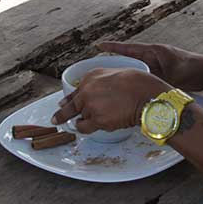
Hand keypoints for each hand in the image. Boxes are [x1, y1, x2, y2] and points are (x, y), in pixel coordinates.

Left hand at [51, 68, 169, 133]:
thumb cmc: (138, 84)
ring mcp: (90, 106)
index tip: (61, 105)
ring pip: (79, 119)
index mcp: (91, 77)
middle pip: (70, 107)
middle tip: (55, 120)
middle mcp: (87, 90)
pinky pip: (85, 128)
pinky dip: (88, 129)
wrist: (146, 95)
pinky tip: (96, 127)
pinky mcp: (97, 120)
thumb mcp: (115, 74)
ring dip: (84, 122)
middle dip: (62, 115)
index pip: (73, 91)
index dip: (67, 101)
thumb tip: (95, 93)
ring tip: (97, 122)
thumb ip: (101, 83)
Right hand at [96, 41, 202, 91]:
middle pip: (129, 59)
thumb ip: (156, 79)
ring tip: (110, 81)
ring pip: (136, 68)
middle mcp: (153, 56)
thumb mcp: (172, 75)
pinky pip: (144, 75)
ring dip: (126, 74)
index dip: (113, 48)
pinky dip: (137, 80)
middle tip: (99, 70)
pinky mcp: (162, 73)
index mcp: (154, 51)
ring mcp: (157, 64)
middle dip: (115, 63)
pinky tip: (130, 90)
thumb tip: (140, 86)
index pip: (129, 48)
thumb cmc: (192, 69)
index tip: (98, 45)